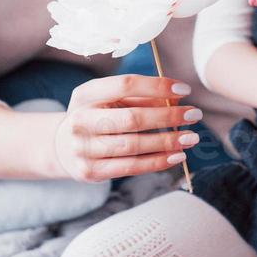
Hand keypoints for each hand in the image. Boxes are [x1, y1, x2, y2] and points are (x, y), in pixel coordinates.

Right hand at [52, 74, 201, 182]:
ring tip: (191, 137)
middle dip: (168, 116)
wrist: (61, 147)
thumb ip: (139, 97)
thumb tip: (176, 96)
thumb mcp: (108, 100)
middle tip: (194, 114)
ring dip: (167, 142)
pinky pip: (130, 167)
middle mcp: (80, 120)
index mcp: (85, 94)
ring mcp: (83, 148)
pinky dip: (157, 162)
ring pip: (134, 145)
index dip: (157, 86)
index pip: (125, 85)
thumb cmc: (95, 116)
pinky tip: (177, 156)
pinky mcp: (90, 171)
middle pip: (132, 118)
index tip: (185, 89)